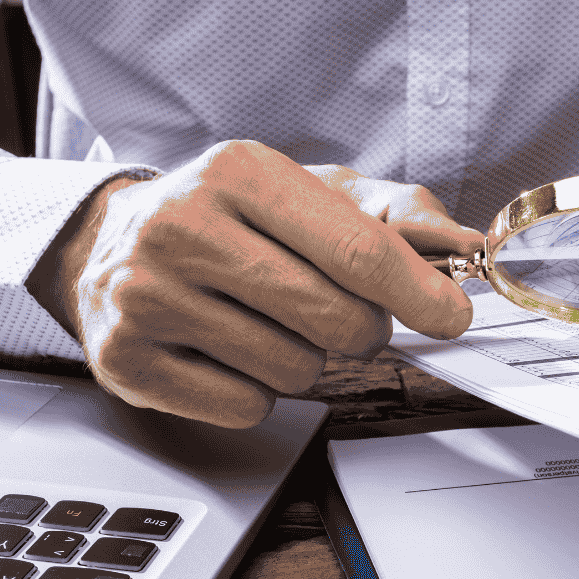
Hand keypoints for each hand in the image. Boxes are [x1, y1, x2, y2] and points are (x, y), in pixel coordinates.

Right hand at [27, 140, 483, 427]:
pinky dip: (256, 391)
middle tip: (338, 314)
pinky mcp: (128, 361)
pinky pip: (246, 406)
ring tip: (267, 322)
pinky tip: (229, 352)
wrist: (112, 244)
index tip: (452, 314)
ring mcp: (146, 296)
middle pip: (334, 318)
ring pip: (293, 370)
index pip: (356, 249)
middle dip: (359, 329)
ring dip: (303, 359)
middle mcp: (183, 227)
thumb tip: (466, 245)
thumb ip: (397, 214)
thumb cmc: (231, 218)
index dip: (419, 292)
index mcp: (238, 173)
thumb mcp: (313, 192)